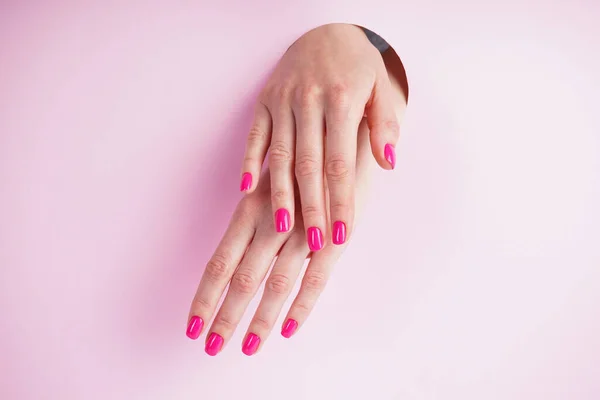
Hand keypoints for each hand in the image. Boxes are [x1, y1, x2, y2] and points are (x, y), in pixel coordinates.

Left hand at [187, 118, 375, 355]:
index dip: (205, 297)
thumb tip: (238, 251)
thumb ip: (256, 215)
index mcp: (251, 209)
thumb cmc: (305, 156)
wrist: (348, 130)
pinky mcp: (333, 237)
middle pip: (241, 279)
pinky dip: (303, 305)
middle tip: (210, 348)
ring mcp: (303, 232)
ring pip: (276, 284)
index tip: (192, 327)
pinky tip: (290, 329)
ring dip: (260, 319)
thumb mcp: (271, 182)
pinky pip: (317, 278)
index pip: (219, 262)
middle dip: (225, 317)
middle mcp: (271, 223)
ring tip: (247, 349)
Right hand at [238, 23, 399, 252]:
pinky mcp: (264, 101)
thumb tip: (388, 164)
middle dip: (313, 208)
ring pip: (280, 155)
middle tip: (316, 243)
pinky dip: (249, 162)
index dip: (342, 201)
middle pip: (309, 165)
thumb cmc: (357, 66)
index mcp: (342, 100)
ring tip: (282, 228)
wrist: (326, 31)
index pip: (341, 163)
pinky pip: (255, 136)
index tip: (344, 234)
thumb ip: (385, 125)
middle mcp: (310, 101)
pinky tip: (247, 190)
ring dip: (280, 194)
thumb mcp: (380, 87)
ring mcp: (283, 101)